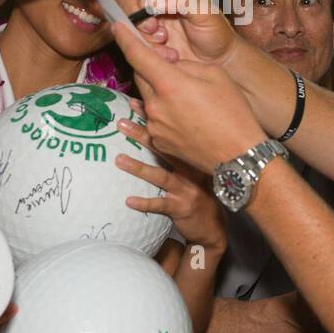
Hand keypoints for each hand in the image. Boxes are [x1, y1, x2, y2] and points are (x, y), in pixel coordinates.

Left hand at [111, 21, 264, 173]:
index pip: (137, 55)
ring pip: (148, 99)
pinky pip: (155, 118)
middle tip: (171, 66)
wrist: (237, 156)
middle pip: (141, 77)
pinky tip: (186, 115)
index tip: (117, 26)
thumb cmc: (233, 113)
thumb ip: (186, 65)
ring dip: (160, 91)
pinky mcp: (159, 142)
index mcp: (169, 84)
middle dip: (150, 67)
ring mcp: (155, 126)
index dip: (125, 38)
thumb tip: (171, 66)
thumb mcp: (215, 75)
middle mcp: (155, 106)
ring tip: (186, 97)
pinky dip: (165, 111)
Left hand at [114, 119, 226, 250]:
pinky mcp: (182, 208)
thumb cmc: (202, 197)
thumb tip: (158, 135)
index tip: (135, 103)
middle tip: (121, 123)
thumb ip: (182, 155)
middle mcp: (191, 170)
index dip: (153, 118)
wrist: (214, 228)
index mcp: (193, 158)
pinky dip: (145, 203)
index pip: (171, 133)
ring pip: (160, 175)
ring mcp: (187, 189)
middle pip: (164, 149)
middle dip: (142, 134)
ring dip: (138, 167)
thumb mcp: (198, 172)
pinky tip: (129, 201)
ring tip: (119, 159)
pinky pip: (160, 205)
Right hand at [127, 0, 241, 65]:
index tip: (148, 3)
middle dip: (136, 13)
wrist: (218, 61)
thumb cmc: (216, 32)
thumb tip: (151, 1)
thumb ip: (180, 0)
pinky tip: (165, 53)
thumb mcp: (205, 11)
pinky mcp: (146, 40)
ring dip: (142, 33)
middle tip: (154, 27)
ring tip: (165, 41)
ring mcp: (149, 20)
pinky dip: (146, 48)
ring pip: (127, 19)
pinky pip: (133, 40)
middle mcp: (156, 0)